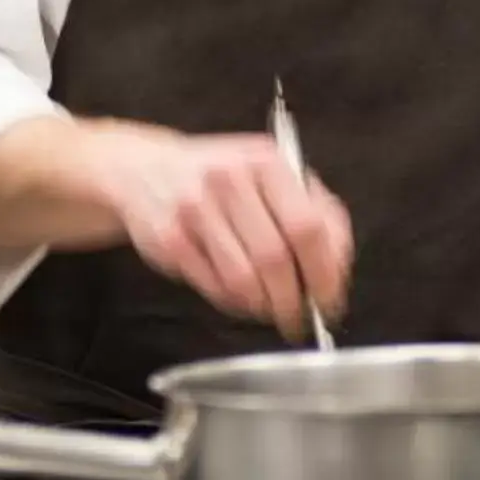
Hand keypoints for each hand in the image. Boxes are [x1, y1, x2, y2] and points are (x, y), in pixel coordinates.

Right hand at [90, 122, 352, 341]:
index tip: (330, 299)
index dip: (325, 273)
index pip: (308, 227)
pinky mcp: (169, 240)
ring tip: (269, 307)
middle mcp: (228, 180)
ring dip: (264, 305)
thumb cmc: (220, 176)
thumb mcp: (269, 173)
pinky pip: (213, 287)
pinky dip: (234, 302)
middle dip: (294, 300)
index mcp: (265, 162)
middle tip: (301, 317)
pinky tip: (240, 296)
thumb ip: (314, 209)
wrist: (142, 168)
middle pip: (275, 260)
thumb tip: (338, 264)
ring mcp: (194, 209)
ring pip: (243, 280)